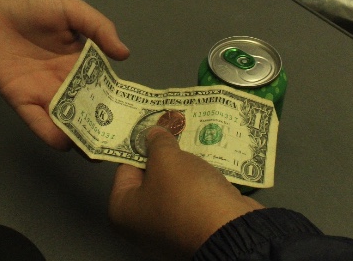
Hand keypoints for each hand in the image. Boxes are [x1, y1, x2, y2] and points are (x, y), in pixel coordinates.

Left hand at [0, 0, 128, 149]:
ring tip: (94, 151)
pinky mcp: (20, 98)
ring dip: (78, 136)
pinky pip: (36, 120)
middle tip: (116, 145)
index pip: (103, 88)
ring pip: (64, 121)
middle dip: (100, 128)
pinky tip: (64, 142)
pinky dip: (49, 133)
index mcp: (81, 63)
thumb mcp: (73, 10)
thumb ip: (99, 28)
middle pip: (86, 110)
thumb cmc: (35, 4)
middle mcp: (64, 82)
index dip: (116, 103)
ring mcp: (42, 92)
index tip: (132, 120)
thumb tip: (124, 54)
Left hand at [108, 126, 263, 259]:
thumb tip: (154, 134)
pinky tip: (209, 157)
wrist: (230, 229)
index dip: (140, 143)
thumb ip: (157, 142)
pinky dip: (199, 179)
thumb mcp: (166, 159)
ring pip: (174, 185)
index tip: (151, 123)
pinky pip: (193, 196)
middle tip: (174, 126)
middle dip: (165, 152)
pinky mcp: (194, 226)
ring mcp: (168, 228)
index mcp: (122, 210)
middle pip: (150, 176)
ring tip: (193, 135)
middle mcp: (141, 224)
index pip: (125, 166)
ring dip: (185, 164)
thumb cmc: (186, 196)